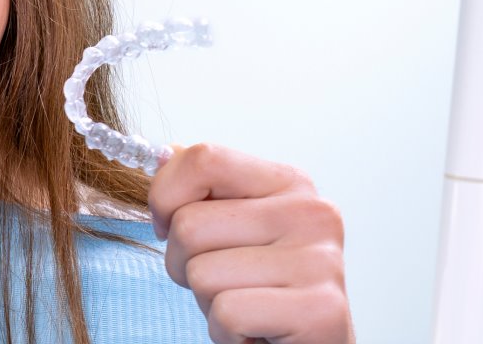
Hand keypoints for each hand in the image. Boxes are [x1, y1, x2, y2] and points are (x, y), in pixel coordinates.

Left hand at [149, 144, 352, 342]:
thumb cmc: (259, 290)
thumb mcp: (230, 230)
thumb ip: (201, 190)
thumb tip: (161, 156)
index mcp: (289, 183)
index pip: (203, 158)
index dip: (165, 197)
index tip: (169, 227)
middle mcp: (312, 213)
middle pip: (189, 224)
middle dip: (184, 264)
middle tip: (225, 284)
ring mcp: (320, 261)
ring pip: (201, 272)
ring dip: (208, 302)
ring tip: (245, 307)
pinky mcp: (320, 310)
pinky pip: (227, 312)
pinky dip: (227, 332)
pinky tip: (256, 332)